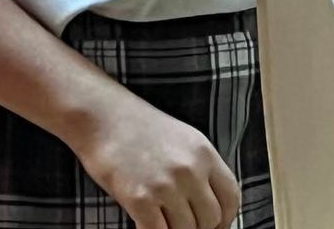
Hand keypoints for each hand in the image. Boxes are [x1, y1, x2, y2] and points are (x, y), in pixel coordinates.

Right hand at [69, 90, 241, 228]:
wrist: (102, 115)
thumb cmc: (139, 128)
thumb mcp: (183, 139)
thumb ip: (201, 169)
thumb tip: (212, 208)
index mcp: (204, 153)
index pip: (231, 197)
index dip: (226, 220)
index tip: (216, 227)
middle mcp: (189, 170)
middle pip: (210, 219)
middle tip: (184, 227)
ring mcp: (165, 185)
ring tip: (163, 223)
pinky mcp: (139, 198)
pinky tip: (146, 225)